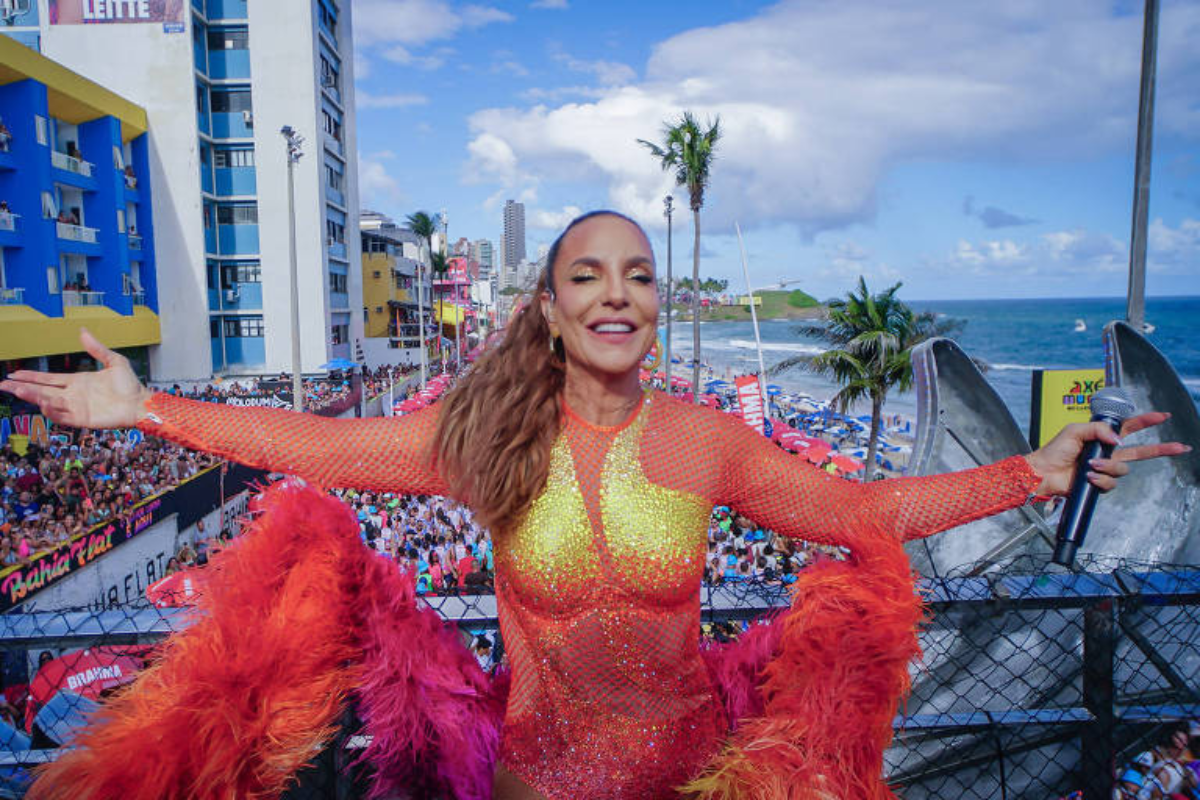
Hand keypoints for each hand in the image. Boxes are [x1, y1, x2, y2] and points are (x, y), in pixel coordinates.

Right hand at [0, 328, 152, 429]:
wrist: (141, 402)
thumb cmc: (129, 384)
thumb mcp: (114, 361)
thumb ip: (97, 348)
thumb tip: (82, 330)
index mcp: (76, 381)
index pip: (47, 379)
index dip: (30, 377)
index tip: (13, 374)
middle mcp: (72, 395)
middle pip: (42, 391)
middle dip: (22, 388)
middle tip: (3, 385)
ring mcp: (76, 407)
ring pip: (48, 403)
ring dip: (33, 397)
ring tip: (18, 390)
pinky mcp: (83, 419)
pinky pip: (62, 416)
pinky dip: (51, 411)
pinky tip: (42, 403)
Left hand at [1024, 412, 1190, 496]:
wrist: (1044, 472)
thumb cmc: (1055, 450)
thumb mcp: (1075, 431)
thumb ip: (1098, 430)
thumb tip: (1118, 441)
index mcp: (1103, 437)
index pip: (1130, 427)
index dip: (1146, 421)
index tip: (1163, 416)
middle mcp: (1108, 452)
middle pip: (1142, 451)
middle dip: (1162, 449)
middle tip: (1181, 447)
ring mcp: (1105, 468)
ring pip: (1123, 468)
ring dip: (1108, 466)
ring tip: (1089, 464)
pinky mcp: (1100, 483)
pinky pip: (1111, 482)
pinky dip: (1100, 478)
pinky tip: (1087, 476)